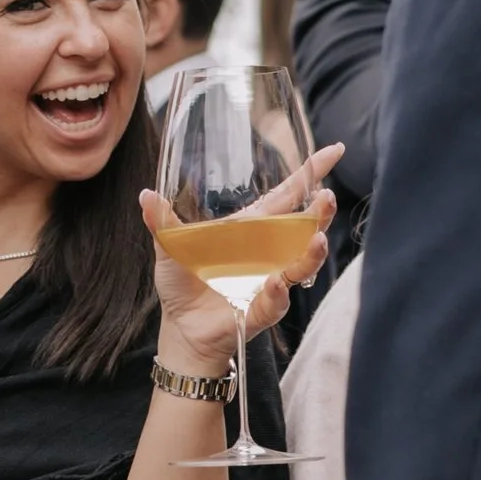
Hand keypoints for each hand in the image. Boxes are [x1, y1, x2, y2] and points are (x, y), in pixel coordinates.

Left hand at [139, 144, 341, 364]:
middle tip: (329, 196)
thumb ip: (163, 222)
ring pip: (300, 264)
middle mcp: (268, 252)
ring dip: (311, 252)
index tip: (334, 150)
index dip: (309, 173)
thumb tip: (146, 195)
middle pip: (304, 228)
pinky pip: (276, 300)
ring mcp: (269, 281)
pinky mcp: (262, 309)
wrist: (181, 329)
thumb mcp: (169, 248)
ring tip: (318, 239)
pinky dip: (277, 292)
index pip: (286, 196)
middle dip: (321, 213)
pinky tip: (276, 283)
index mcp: (250, 230)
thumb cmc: (182, 285)